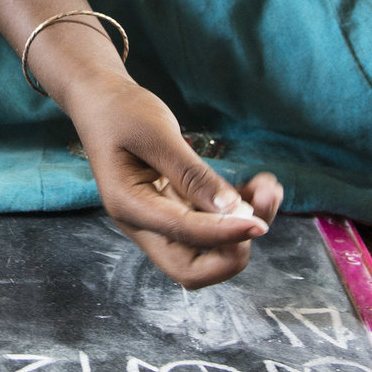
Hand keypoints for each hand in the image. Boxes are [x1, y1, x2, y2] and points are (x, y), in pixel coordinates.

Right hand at [71, 75, 282, 287]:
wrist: (103, 103)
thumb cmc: (121, 113)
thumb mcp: (157, 134)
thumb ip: (192, 173)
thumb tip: (232, 209)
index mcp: (129, 206)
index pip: (183, 234)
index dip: (225, 232)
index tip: (259, 222)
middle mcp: (144, 224)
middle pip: (192, 269)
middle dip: (233, 251)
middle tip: (261, 216)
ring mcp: (161, 221)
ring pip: (208, 250)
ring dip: (243, 228)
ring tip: (268, 188)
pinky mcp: (176, 210)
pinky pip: (212, 227)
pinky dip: (238, 213)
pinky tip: (256, 186)